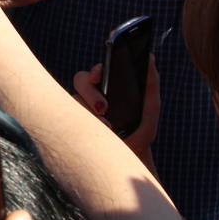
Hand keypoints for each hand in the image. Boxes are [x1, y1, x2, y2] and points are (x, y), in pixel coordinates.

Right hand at [72, 56, 160, 170]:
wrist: (130, 162)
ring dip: (87, 111)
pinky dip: (82, 125)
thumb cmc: (139, 133)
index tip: (100, 75)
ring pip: (72, 100)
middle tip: (104, 107)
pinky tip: (98, 133)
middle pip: (80, 81)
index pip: (96, 72)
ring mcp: (79, 112)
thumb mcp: (149, 110)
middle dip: (89, 92)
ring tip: (106, 126)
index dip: (96, 70)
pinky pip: (67, 119)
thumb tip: (151, 58)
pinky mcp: (72, 127)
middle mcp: (90, 97)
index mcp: (106, 88)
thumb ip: (150, 85)